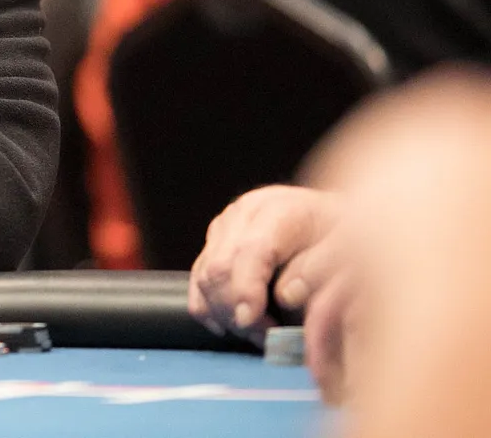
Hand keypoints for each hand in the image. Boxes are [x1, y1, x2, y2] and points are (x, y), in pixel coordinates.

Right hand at [189, 184, 345, 341]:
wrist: (338, 219)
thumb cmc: (348, 237)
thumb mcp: (349, 249)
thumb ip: (319, 269)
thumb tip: (284, 297)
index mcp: (280, 210)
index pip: (249, 251)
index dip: (245, 289)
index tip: (252, 323)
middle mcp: (245, 213)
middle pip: (220, 266)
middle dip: (235, 310)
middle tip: (264, 336)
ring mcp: (226, 225)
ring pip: (205, 275)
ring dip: (224, 313)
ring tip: (256, 332)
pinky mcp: (215, 240)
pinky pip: (197, 277)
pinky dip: (207, 306)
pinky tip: (230, 323)